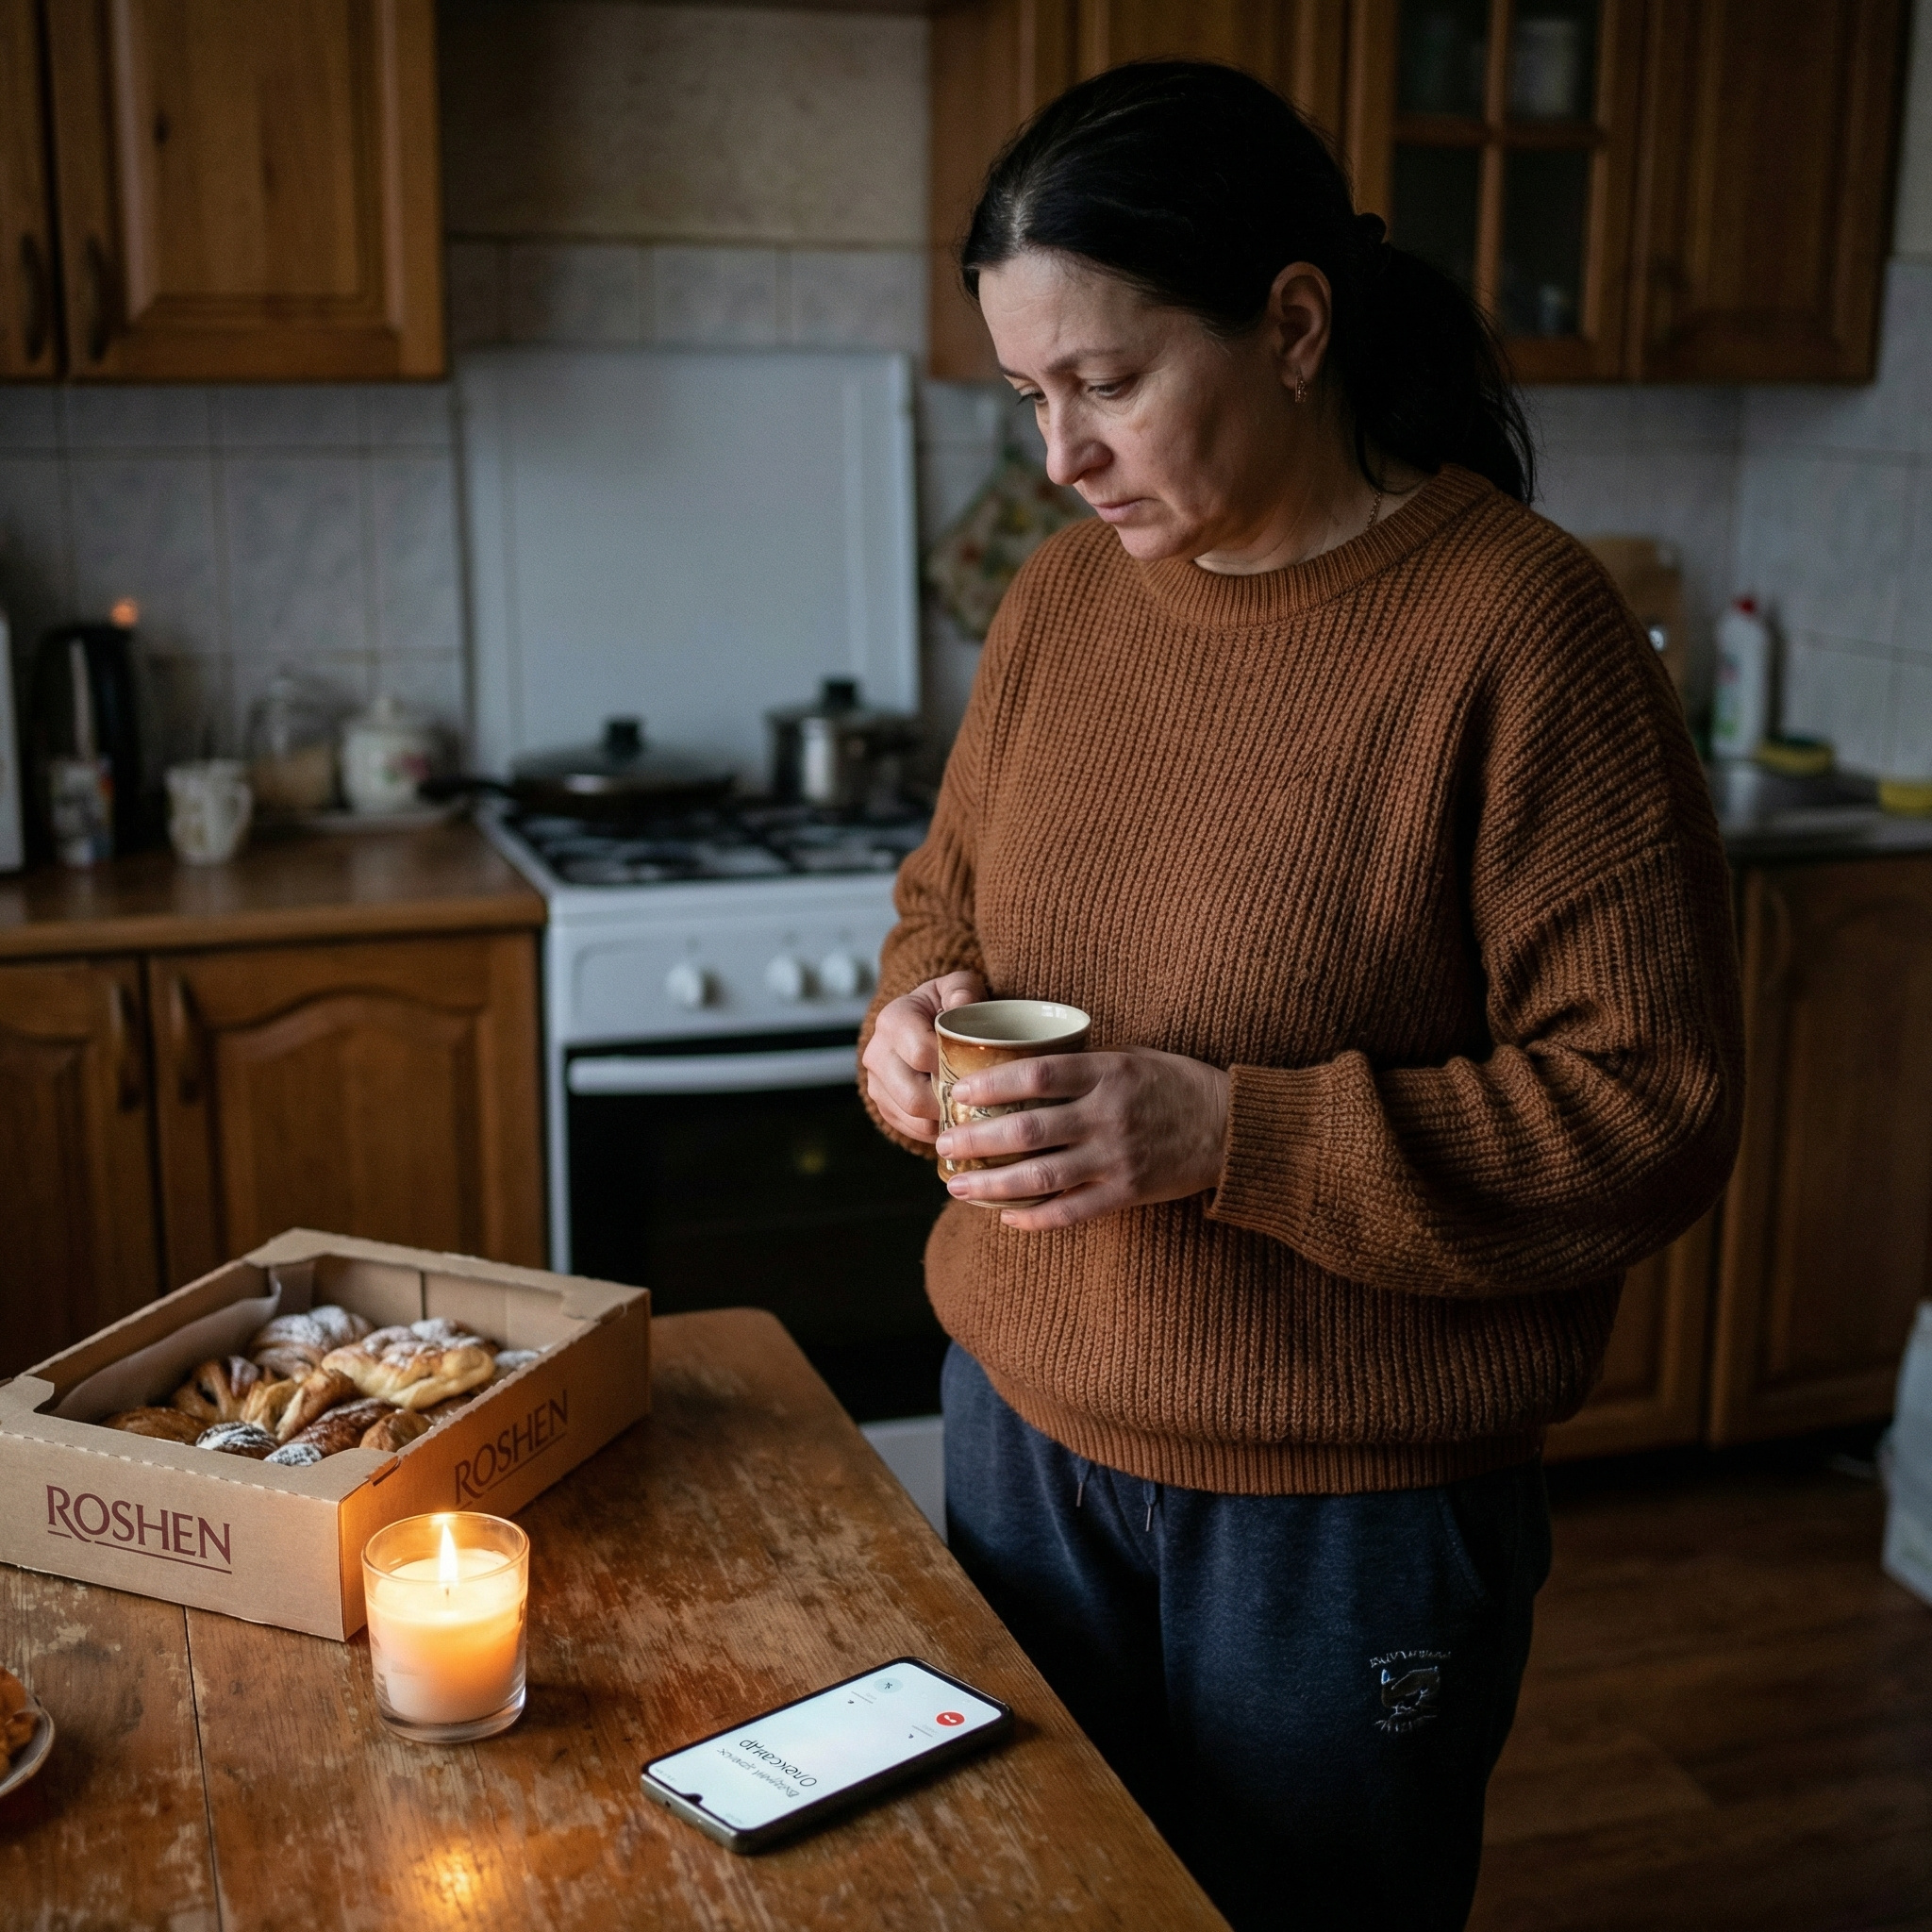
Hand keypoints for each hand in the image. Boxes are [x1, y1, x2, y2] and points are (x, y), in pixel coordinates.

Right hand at [862, 970, 986, 1142]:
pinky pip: (909, 1128)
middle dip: (949, 1103)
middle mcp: (877, 1052)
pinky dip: (936, 1129)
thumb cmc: (946, 1004)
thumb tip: (962, 1003)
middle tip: (980, 1102)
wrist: (922, 1022)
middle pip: (913, 1095)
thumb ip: (962, 989)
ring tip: (971, 1114)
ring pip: (911, 1116)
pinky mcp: (882, 1104)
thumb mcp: (957, 987)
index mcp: (893, 1019)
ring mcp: (875, 1082)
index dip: (952, 1068)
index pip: (920, 1054)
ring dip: (944, 1120)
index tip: (979, 1071)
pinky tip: (957, 1119)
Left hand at [934, 1047, 1230, 1231]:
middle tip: (941, 1146)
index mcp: (1108, 1073)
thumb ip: (1084, 1066)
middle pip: (1028, 1129)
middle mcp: (1109, 1115)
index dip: (992, 1084)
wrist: (1234, 1128)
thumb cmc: (1177, 1085)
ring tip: (957, 1187)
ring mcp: (1117, 1158)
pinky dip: (1036, 1219)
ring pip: (1041, 1176)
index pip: (1037, 1074)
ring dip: (992, 1184)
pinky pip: (1073, 1212)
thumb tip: (1024, 1068)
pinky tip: (1006, 1218)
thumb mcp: (1133, 1058)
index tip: (958, 1093)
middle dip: (977, 1140)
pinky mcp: (1128, 1192)